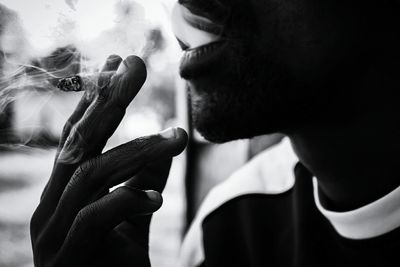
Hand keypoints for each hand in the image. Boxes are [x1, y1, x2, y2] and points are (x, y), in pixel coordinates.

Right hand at [30, 55, 187, 266]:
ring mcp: (53, 235)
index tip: (117, 64)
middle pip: (78, 143)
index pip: (77, 137)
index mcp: (64, 193)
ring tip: (179, 137)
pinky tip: (156, 199)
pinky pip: (93, 221)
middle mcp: (50, 207)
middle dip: (108, 101)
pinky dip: (126, 202)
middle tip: (135, 65)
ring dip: (137, 151)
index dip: (96, 99)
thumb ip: (145, 179)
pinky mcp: (67, 261)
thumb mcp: (136, 215)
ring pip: (90, 176)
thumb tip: (165, 143)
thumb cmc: (117, 265)